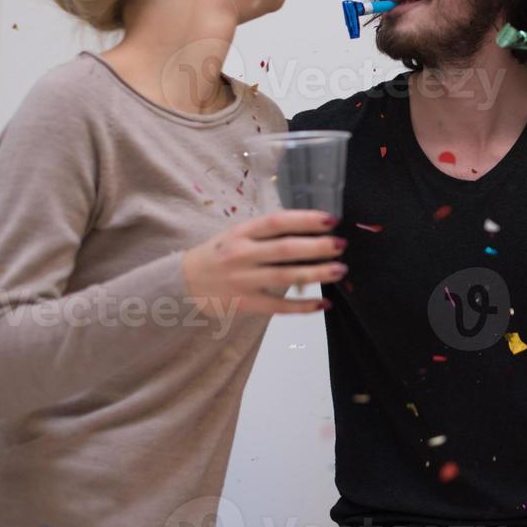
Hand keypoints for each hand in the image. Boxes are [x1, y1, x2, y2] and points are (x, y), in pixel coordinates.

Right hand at [182, 209, 346, 315]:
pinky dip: (303, 306)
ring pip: (285, 276)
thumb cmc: (220, 253)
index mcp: (242, 232)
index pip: (277, 222)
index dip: (305, 219)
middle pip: (285, 249)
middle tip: (341, 245)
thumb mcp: (238, 234)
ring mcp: (244, 280)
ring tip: (340, 270)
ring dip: (316, 273)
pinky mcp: (246, 303)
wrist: (185, 283)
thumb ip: (268, 232)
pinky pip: (279, 306)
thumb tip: (311, 228)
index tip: (331, 219)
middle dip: (317, 247)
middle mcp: (242, 254)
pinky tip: (324, 304)